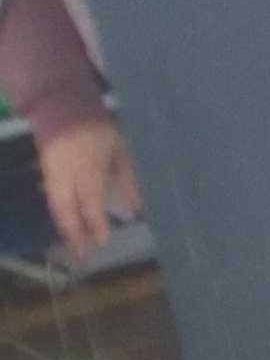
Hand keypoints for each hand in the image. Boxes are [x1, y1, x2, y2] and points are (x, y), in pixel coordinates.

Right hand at [38, 118, 137, 259]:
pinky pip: (51, 197)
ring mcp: (52, 170)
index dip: (95, 223)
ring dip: (65, 226)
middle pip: (66, 207)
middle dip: (74, 232)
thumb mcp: (119, 151)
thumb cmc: (98, 129)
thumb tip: (135, 208)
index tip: (102, 242)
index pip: (90, 200)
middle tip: (83, 254)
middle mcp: (67, 171)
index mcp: (88, 165)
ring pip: (55, 204)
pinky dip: (59, 213)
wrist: (63, 105)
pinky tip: (67, 225)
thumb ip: (126, 179)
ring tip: (75, 245)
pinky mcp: (45, 170)